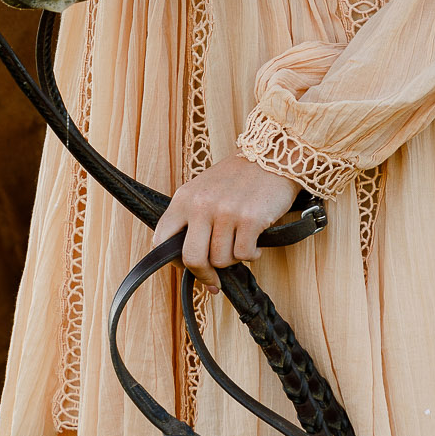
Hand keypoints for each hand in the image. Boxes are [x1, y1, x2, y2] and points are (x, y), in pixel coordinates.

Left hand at [154, 157, 299, 289]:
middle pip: (192, 258)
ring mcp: (225, 211)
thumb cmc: (237, 179)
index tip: (188, 267)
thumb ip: (191, 220)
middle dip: (204, 274)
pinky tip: (255, 242)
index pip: (161, 240)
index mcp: (184, 198)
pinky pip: (244, 255)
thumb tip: (189, 264)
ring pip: (222, 260)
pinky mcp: (249, 219)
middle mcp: (201, 204)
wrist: (272, 156)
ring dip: (234, 259)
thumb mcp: (204, 191)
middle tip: (214, 278)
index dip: (174, 262)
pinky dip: (252, 255)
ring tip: (240, 243)